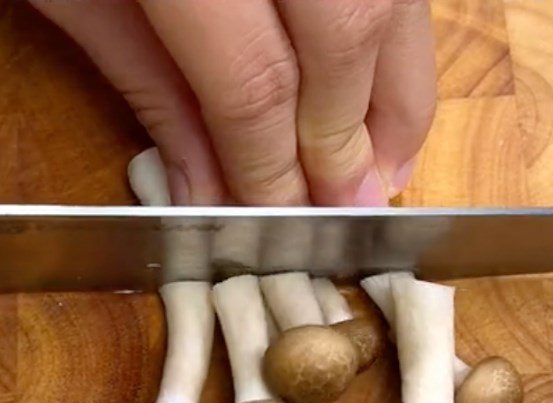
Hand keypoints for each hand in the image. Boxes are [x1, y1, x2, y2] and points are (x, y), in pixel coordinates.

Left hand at [30, 0, 435, 205]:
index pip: (256, 81)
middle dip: (350, 139)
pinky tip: (384, 82)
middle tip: (352, 208)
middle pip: (347, 33)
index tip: (283, 218)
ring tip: (387, 163)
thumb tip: (211, 192)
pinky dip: (399, 32)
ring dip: (399, 91)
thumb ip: (153, 92)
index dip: (276, 166)